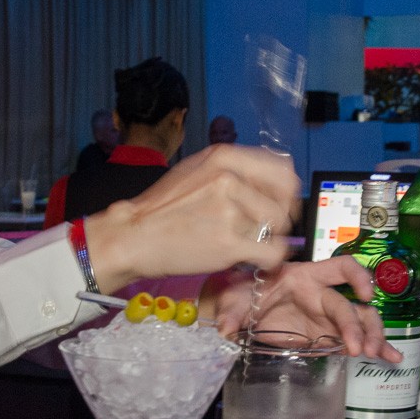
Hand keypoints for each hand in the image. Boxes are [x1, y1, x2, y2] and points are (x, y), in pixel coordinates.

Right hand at [83, 144, 299, 292]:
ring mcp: (229, 211)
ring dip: (268, 240)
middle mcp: (229, 179)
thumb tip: (276, 175)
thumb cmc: (163, 207)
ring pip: (278, 229)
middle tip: (265, 229)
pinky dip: (269, 261)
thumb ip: (235, 168)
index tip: (279, 203)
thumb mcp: (197, 169)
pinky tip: (253, 260)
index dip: (286, 190)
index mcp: (224, 157)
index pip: (283, 169)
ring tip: (246, 243)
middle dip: (280, 218)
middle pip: (284, 201)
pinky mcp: (228, 244)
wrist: (133, 236)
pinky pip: (272, 254)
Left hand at [202, 258, 401, 363]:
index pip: (340, 267)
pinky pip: (357, 340)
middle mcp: (323, 295)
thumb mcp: (234, 297)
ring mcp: (328, 318)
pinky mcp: (329, 337)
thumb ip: (231, 310)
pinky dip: (377, 347)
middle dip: (358, 325)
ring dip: (373, 336)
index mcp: (306, 277)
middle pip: (349, 306)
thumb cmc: (244, 294)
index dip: (357, 276)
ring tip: (377, 355)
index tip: (365, 293)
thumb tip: (225, 327)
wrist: (241, 312)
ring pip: (361, 322)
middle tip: (359, 348)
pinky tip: (392, 358)